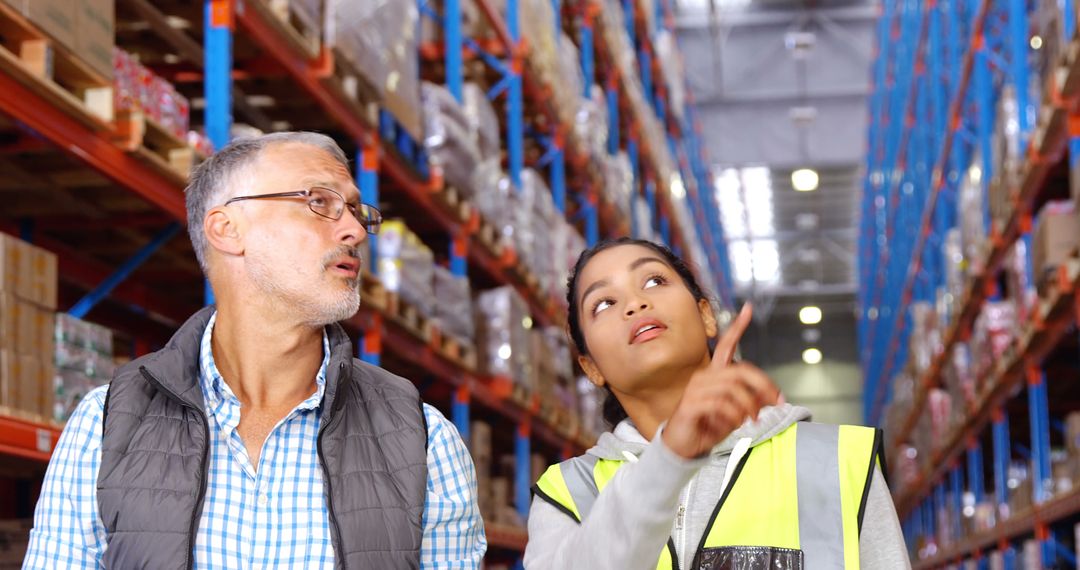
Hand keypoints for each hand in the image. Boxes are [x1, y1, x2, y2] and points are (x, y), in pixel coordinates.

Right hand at [661, 304, 782, 458]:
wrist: (683, 448)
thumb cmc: (707, 427)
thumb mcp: (736, 414)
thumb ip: (751, 401)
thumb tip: (771, 397)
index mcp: (714, 375)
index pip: (725, 345)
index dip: (737, 327)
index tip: (748, 308)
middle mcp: (704, 377)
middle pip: (741, 370)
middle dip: (764, 385)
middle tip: (776, 402)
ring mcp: (695, 390)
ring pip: (733, 388)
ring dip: (748, 406)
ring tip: (750, 420)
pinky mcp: (690, 405)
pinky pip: (721, 404)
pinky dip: (734, 416)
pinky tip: (734, 424)